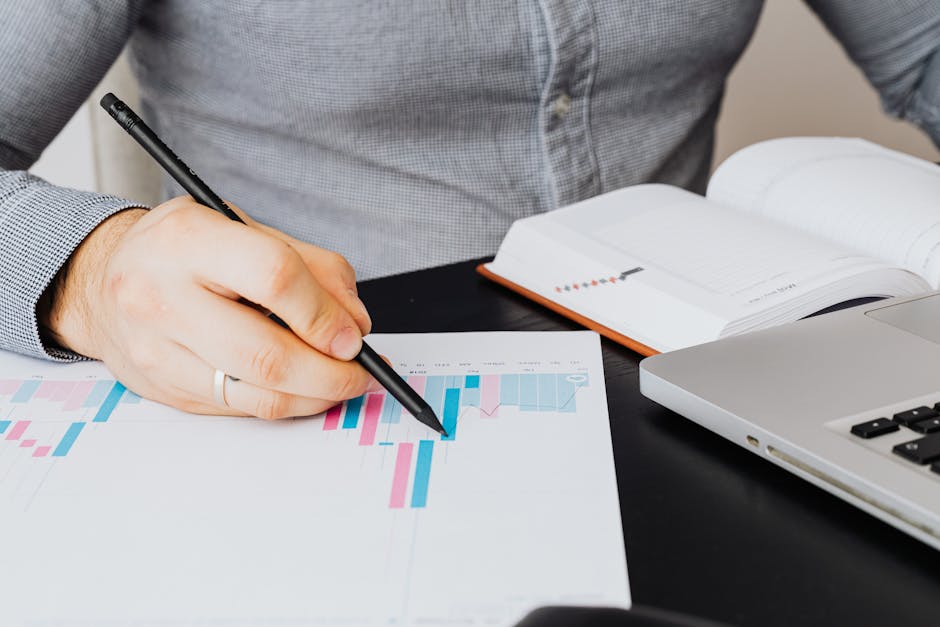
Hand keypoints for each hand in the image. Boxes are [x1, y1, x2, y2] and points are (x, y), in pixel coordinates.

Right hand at [39, 196, 376, 418]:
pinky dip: (286, 404)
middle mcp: (161, 295)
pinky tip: (305, 389)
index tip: (354, 335)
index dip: (325, 314)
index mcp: (188, 239)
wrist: (103, 279)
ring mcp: (156, 350)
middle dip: (331, 373)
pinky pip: (241, 409)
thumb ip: (311, 266)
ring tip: (342, 382)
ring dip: (316, 396)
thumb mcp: (244, 228)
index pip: (274, 278)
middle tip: (361, 370)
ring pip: (257, 395)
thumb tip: (355, 322)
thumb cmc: (185, 250)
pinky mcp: (163, 389)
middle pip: (268, 354)